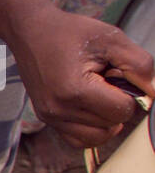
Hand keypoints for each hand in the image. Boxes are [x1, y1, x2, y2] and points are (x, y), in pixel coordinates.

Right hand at [6, 5, 153, 146]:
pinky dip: (91, 130)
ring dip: (106, 121)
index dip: (131, 94)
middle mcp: (59, 110)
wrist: (30, 32)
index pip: (122, 110)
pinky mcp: (46, 119)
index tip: (119, 75)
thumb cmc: (70, 33)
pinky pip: (77, 140)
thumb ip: (140, 65)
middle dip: (117, 105)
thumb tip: (153, 92)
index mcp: (75, 90)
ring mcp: (50, 117)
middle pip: (111, 126)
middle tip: (107, 82)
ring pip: (96, 138)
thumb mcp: (112, 39)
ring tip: (99, 96)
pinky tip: (93, 110)